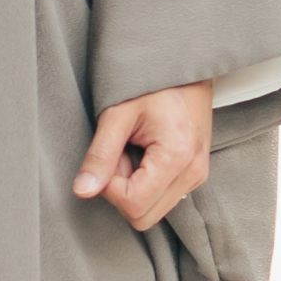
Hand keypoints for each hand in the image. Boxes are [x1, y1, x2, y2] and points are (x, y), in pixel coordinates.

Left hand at [74, 82, 213, 233]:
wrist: (184, 64)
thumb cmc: (152, 81)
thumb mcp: (117, 112)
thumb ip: (100, 154)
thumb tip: (83, 190)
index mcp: (177, 156)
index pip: (133, 205)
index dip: (110, 187)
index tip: (109, 156)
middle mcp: (194, 172)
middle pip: (143, 216)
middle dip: (121, 191)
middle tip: (119, 153)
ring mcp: (197, 175)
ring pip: (152, 211)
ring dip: (133, 187)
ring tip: (132, 149)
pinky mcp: (194, 174)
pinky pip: (161, 197)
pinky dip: (146, 183)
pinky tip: (143, 154)